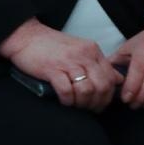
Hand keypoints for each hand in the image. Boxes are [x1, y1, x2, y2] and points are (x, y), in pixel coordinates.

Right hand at [0, 18, 121, 110]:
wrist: (25, 36)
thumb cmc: (50, 46)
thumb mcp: (79, 50)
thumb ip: (97, 63)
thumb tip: (117, 78)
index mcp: (92, 50)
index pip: (111, 77)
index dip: (108, 95)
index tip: (100, 103)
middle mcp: (83, 55)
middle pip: (102, 86)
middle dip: (97, 102)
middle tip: (88, 108)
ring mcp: (68, 61)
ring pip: (86, 90)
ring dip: (82, 103)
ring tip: (75, 105)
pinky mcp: (52, 69)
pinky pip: (66, 91)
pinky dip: (67, 100)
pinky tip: (64, 101)